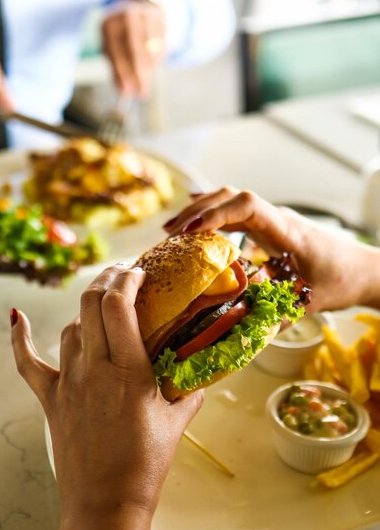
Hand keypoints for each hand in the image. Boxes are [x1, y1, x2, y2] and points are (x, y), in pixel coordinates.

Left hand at [11, 264, 202, 529]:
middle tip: (122, 273)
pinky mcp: (51, 399)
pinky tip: (16, 317)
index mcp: (128, 370)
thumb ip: (190, 389)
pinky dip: (20, 338)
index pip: (119, 305)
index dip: (126, 278)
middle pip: (91, 305)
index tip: (138, 270)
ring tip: (102, 304)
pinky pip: (28, 363)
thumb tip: (202, 371)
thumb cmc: (146, 463)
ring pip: (71, 328)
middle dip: (107, 279)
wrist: (106, 502)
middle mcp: (95, 369)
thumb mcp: (177, 420)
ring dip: (87, 309)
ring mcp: (69, 382)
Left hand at [102, 0, 165, 98]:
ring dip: (149, 68)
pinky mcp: (158, 16)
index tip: (127, 93)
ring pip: (149, 46)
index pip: (115, 53)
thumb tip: (125, 93)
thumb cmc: (124, 39)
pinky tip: (154, 63)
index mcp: (108, 26)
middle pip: (133, 49)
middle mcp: (125, 16)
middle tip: (142, 93)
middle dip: (138, 74)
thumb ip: (118, 72)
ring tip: (147, 79)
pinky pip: (160, 42)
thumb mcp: (116, 52)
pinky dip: (158, 57)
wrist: (140, 10)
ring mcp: (143, 14)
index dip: (122, 74)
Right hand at [163, 188, 379, 313]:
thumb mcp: (310, 301)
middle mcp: (277, 218)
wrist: (363, 269)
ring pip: (232, 200)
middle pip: (232, 197)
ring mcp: (273, 220)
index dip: (215, 214)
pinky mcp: (270, 227)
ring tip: (172, 230)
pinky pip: (237, 211)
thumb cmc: (341, 281)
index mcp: (287, 230)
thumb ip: (276, 315)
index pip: (247, 206)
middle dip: (198, 212)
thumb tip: (238, 333)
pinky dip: (214, 212)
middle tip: (169, 234)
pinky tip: (194, 217)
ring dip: (202, 211)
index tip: (189, 232)